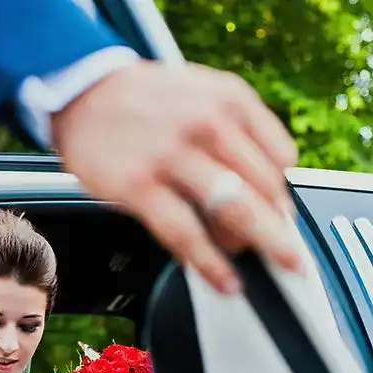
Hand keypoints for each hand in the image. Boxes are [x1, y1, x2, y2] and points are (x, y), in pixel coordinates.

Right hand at [53, 60, 301, 293]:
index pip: (281, 158)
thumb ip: (236, 133)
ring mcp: (173, 155)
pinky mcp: (140, 185)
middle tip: (291, 258)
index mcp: (230, 100)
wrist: (81, 91)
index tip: (282, 217)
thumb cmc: (143, 101)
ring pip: (234, 211)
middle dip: (280, 230)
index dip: (285, 195)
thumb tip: (264, 189)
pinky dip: (210, 264)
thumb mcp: (202, 94)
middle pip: (265, 188)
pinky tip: (225, 282)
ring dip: (261, 247)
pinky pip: (186, 234)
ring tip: (271, 272)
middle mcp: (207, 123)